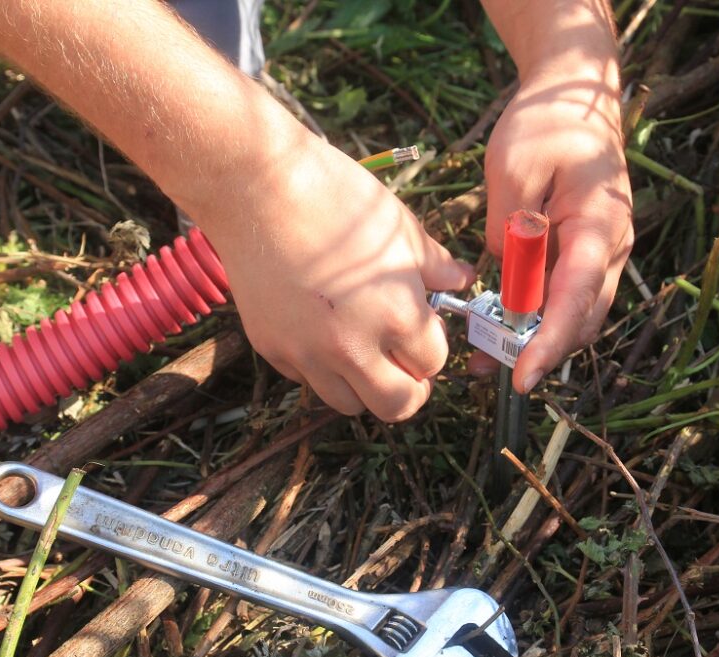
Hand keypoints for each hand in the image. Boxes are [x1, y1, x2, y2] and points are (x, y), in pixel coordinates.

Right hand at [200, 135, 474, 420]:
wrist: (257, 188)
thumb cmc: (335, 197)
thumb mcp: (400, 227)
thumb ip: (435, 264)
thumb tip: (461, 279)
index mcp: (397, 317)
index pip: (433, 363)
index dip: (432, 346)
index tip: (424, 328)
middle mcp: (352, 348)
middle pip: (397, 406)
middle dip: (410, 389)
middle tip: (405, 362)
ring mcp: (307, 353)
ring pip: (348, 404)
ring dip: (364, 385)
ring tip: (363, 349)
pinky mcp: (272, 348)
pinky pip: (307, 380)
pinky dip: (322, 368)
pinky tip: (322, 330)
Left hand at [475, 67, 632, 391]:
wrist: (574, 98)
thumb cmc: (546, 125)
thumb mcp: (512, 168)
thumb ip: (508, 228)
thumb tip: (506, 280)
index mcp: (598, 224)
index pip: (576, 296)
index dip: (549, 341)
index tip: (523, 376)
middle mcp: (610, 248)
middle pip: (580, 319)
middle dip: (538, 352)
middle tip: (488, 372)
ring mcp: (600, 255)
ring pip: (572, 316)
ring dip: (533, 340)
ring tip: (482, 360)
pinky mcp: (582, 257)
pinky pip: (560, 299)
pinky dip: (532, 319)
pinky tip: (493, 329)